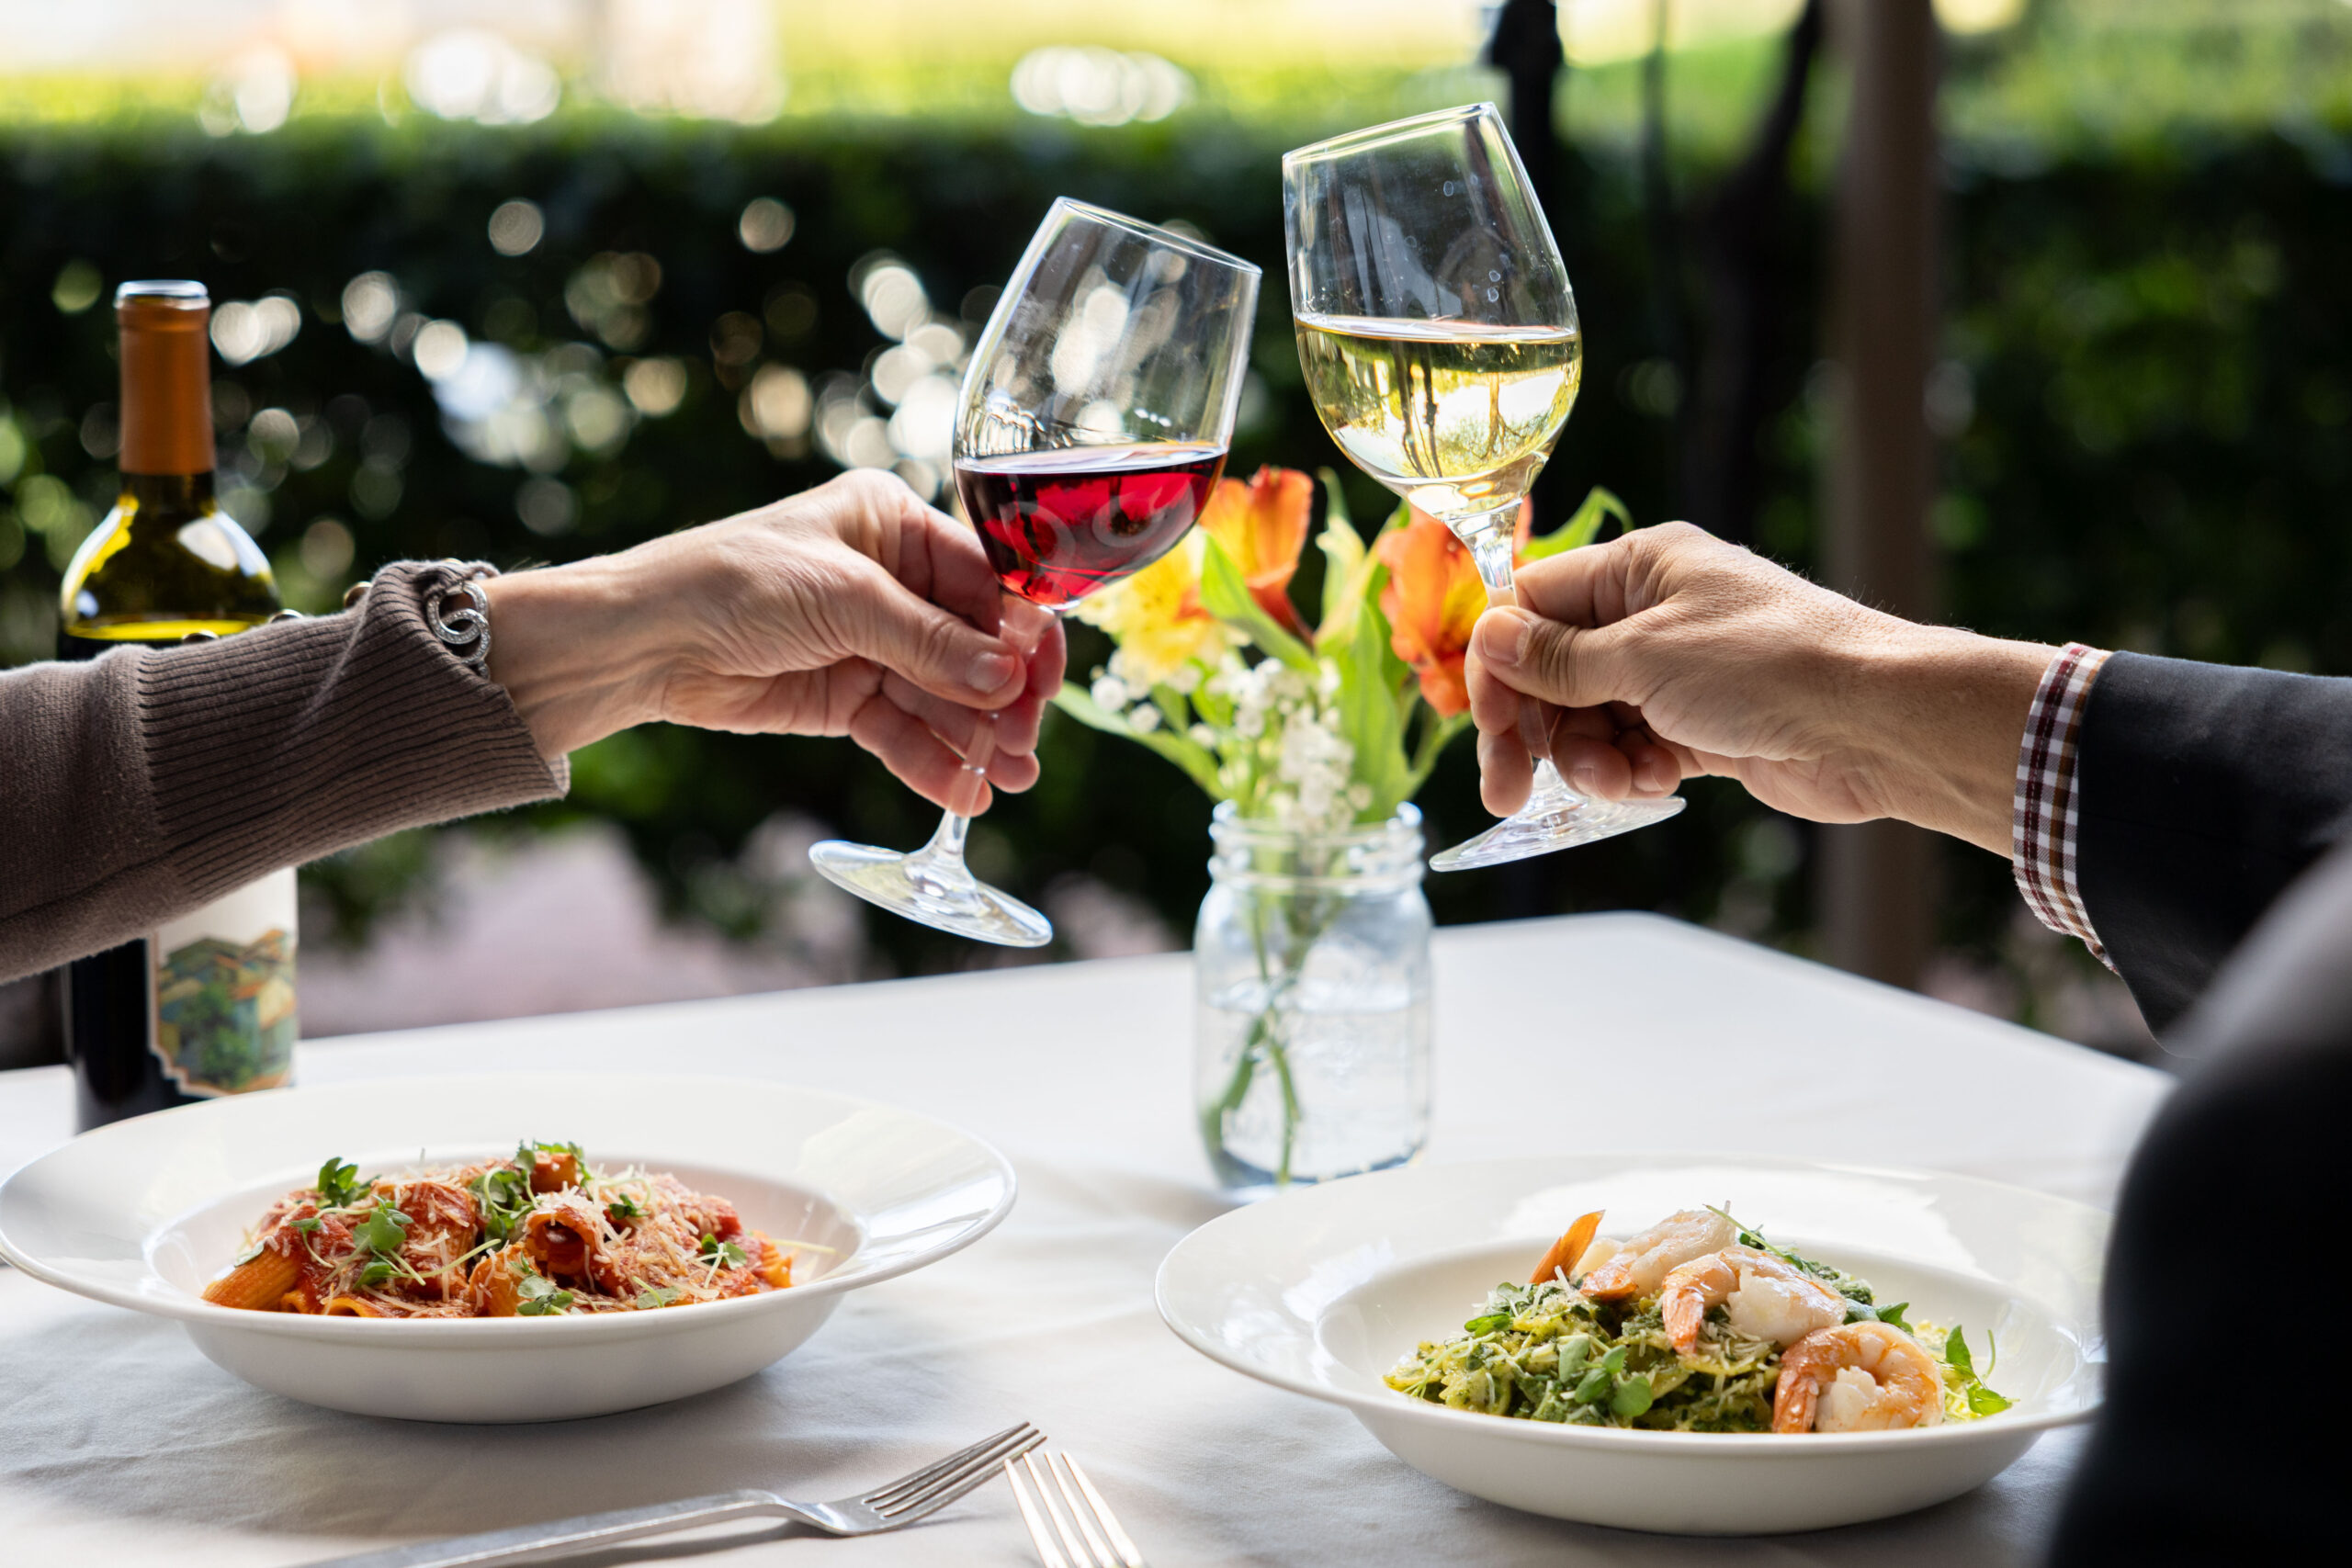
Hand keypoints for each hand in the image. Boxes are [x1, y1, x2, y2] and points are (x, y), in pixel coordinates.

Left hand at [485, 470, 1066, 815]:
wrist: (644, 641)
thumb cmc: (733, 583)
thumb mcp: (842, 598)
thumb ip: (929, 642)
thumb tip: (1007, 679)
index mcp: (893, 524)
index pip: (984, 577)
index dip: (1020, 629)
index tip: (1046, 678)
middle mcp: (892, 581)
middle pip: (973, 644)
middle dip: (1001, 695)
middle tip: (1023, 741)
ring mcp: (871, 642)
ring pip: (944, 696)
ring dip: (976, 738)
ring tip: (1008, 779)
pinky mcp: (847, 697)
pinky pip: (904, 731)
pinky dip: (933, 762)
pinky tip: (963, 792)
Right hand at [1462, 522, 2054, 855]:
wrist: (1877, 725)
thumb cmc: (1771, 666)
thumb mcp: (1647, 656)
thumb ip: (1561, 658)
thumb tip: (1491, 637)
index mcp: (1639, 567)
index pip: (1531, 607)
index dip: (1500, 667)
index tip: (1490, 728)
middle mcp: (1653, 612)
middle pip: (1552, 671)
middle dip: (1533, 731)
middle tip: (1508, 792)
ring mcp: (1677, 670)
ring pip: (1588, 718)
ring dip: (1585, 758)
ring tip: (1615, 782)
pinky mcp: (1701, 725)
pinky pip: (1633, 748)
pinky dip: (1627, 772)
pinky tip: (1649, 786)